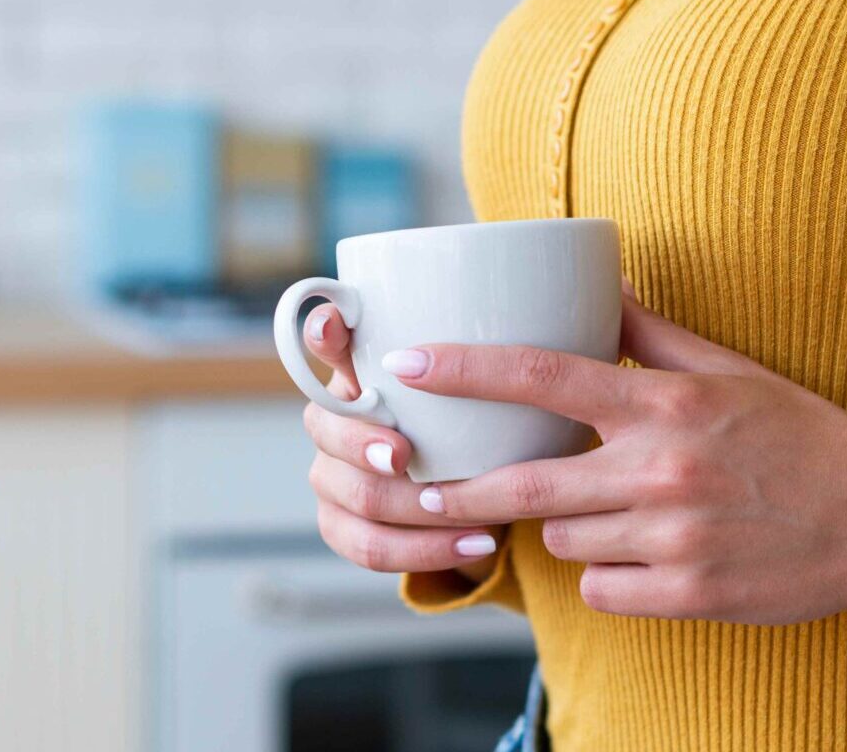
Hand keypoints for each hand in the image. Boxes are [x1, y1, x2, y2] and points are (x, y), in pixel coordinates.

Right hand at [298, 301, 503, 580]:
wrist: (469, 488)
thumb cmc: (470, 421)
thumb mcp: (484, 386)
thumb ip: (484, 352)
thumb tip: (522, 295)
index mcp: (356, 372)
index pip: (325, 339)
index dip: (324, 333)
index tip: (337, 328)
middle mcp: (331, 420)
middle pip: (328, 430)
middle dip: (362, 444)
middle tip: (405, 456)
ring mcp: (330, 476)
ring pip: (357, 497)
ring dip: (414, 510)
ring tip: (477, 518)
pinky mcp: (342, 526)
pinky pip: (371, 548)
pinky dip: (426, 552)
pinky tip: (478, 546)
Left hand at [391, 286, 846, 623]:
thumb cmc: (800, 434)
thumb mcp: (727, 370)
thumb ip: (650, 332)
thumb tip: (596, 281)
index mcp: (664, 404)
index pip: (541, 376)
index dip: (464, 371)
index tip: (408, 365)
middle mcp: (661, 469)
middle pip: (524, 486)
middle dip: (464, 491)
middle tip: (425, 488)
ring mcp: (674, 537)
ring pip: (562, 541)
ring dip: (564, 529)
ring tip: (609, 513)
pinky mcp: (690, 595)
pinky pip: (601, 590)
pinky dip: (607, 576)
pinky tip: (641, 558)